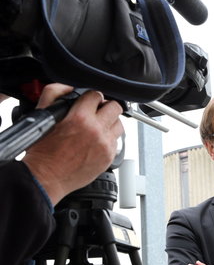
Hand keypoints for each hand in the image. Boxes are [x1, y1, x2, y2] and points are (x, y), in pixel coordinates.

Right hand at [22, 83, 123, 204]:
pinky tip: (98, 140)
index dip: (91, 97)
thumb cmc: (43, 151)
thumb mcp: (43, 115)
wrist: (47, 177)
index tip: (89, 101)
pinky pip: (117, 141)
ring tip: (99, 126)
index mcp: (80, 118)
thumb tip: (69, 87)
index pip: (96, 95)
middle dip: (106, 107)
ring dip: (110, 123)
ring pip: (119, 124)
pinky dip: (110, 138)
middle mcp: (96, 130)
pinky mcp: (109, 157)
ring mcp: (105, 144)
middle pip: (115, 107)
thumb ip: (54, 94)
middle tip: (98, 112)